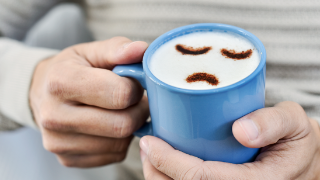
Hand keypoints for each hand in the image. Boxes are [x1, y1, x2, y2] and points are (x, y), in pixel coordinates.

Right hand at [30, 37, 149, 166]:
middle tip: (135, 101)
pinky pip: (113, 155)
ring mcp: (59, 143)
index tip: (133, 84)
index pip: (119, 95)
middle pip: (122, 125)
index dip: (135, 89)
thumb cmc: (71, 70)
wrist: (42, 94)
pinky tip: (110, 126)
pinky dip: (119, 141)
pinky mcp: (67, 159)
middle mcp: (54, 116)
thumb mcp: (90, 51)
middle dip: (138, 111)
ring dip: (130, 128)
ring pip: (120, 144)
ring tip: (121, 111)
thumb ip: (117, 49)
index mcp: (61, 82)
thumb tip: (142, 50)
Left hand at [140, 101, 319, 178]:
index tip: (149, 142)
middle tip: (145, 146)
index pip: (203, 179)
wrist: (303, 159)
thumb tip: (241, 130)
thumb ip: (273, 123)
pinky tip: (162, 164)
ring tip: (149, 154)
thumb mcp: (293, 124)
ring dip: (158, 178)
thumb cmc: (296, 140)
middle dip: (156, 172)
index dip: (170, 162)